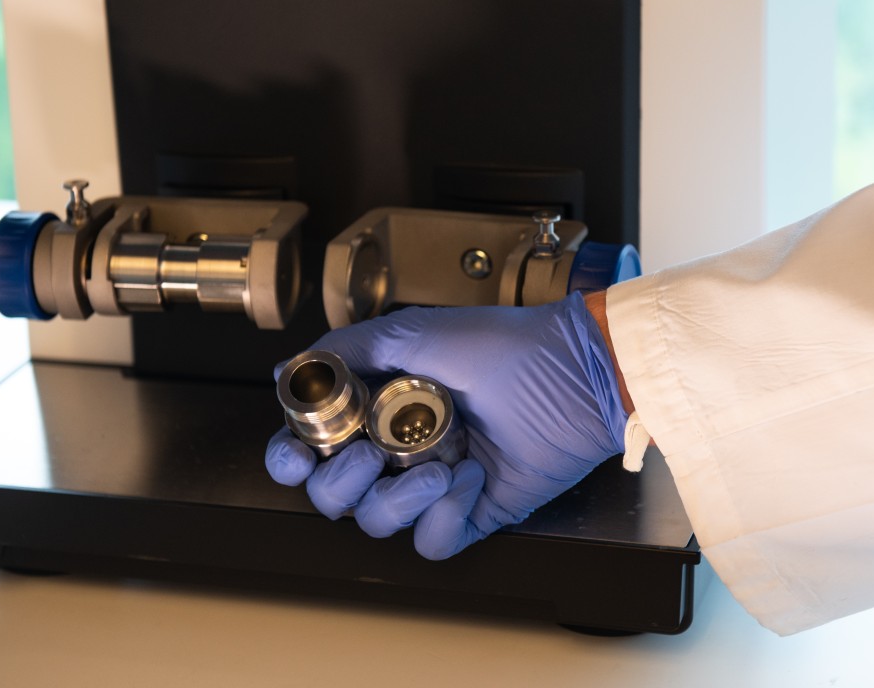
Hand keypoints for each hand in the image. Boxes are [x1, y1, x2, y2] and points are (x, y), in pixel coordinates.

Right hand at [265, 291, 628, 559]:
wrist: (581, 375)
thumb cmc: (513, 347)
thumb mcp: (422, 332)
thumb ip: (351, 349)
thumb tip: (292, 369)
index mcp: (378, 406)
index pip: (313, 446)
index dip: (292, 458)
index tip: (298, 454)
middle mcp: (398, 448)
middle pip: (333, 494)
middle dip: (342, 481)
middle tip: (372, 456)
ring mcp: (433, 483)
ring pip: (375, 522)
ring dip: (399, 499)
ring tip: (439, 465)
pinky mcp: (471, 512)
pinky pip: (431, 542)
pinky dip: (444, 518)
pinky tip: (470, 481)